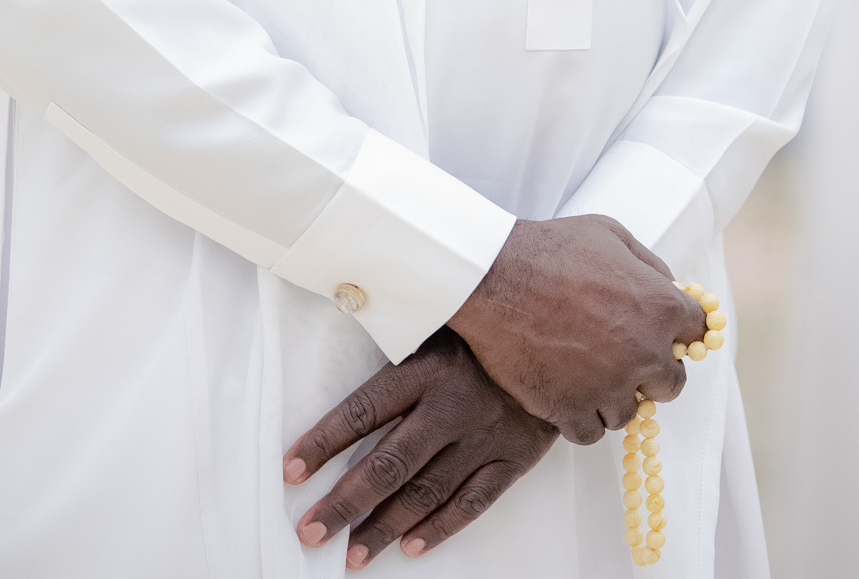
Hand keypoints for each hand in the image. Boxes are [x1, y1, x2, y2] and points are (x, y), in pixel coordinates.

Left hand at [284, 328, 555, 565]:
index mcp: (428, 366)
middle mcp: (452, 405)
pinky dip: (439, 528)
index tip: (291, 469)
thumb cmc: (490, 327)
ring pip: (425, 491)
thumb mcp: (443, 317)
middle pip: (389, 462)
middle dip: (345, 501)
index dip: (324, 442)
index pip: (364, 409)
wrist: (566, 334)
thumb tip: (346, 306)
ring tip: (352, 553)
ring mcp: (484, 436)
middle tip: (311, 530)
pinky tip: (409, 547)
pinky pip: (471, 502)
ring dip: (384, 527)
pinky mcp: (513, 458)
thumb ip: (402, 331)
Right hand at [449, 215, 703, 443]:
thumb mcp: (611, 236)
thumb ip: (649, 265)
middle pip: (670, 383)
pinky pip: (592, 432)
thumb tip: (670, 288)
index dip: (679, 332)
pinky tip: (566, 392)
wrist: (495, 276)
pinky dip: (581, 416)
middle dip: (650, 371)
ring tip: (584, 371)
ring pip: (628, 412)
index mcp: (660, 307)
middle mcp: (644, 352)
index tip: (664, 335)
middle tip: (622, 357)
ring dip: (611, 396)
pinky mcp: (572, 410)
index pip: (697, 333)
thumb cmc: (551, 250)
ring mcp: (609, 387)